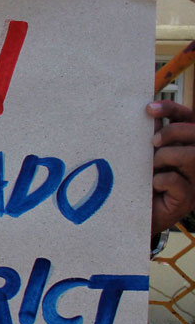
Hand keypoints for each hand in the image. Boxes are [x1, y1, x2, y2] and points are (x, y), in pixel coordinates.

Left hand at [147, 100, 194, 234]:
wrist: (134, 214)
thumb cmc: (140, 181)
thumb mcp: (144, 154)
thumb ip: (150, 136)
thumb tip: (147, 114)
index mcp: (185, 144)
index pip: (188, 117)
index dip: (171, 108)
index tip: (148, 108)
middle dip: (172, 132)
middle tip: (153, 142)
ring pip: (192, 156)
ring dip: (167, 157)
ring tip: (153, 167)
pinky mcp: (188, 198)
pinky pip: (177, 180)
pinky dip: (162, 179)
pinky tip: (153, 185)